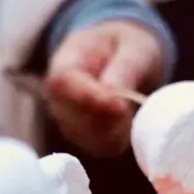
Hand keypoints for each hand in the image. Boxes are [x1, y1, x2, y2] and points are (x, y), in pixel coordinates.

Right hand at [45, 20, 164, 157]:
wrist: (123, 58)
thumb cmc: (125, 47)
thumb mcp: (133, 46)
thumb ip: (124, 66)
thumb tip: (112, 93)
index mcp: (64, 65)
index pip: (62, 85)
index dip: (87, 98)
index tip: (118, 105)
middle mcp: (60, 100)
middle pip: (75, 119)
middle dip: (108, 118)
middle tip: (132, 105)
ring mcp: (71, 124)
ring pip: (91, 138)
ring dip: (118, 128)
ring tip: (132, 107)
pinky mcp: (89, 141)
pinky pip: (105, 147)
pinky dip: (123, 137)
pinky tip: (131, 120)